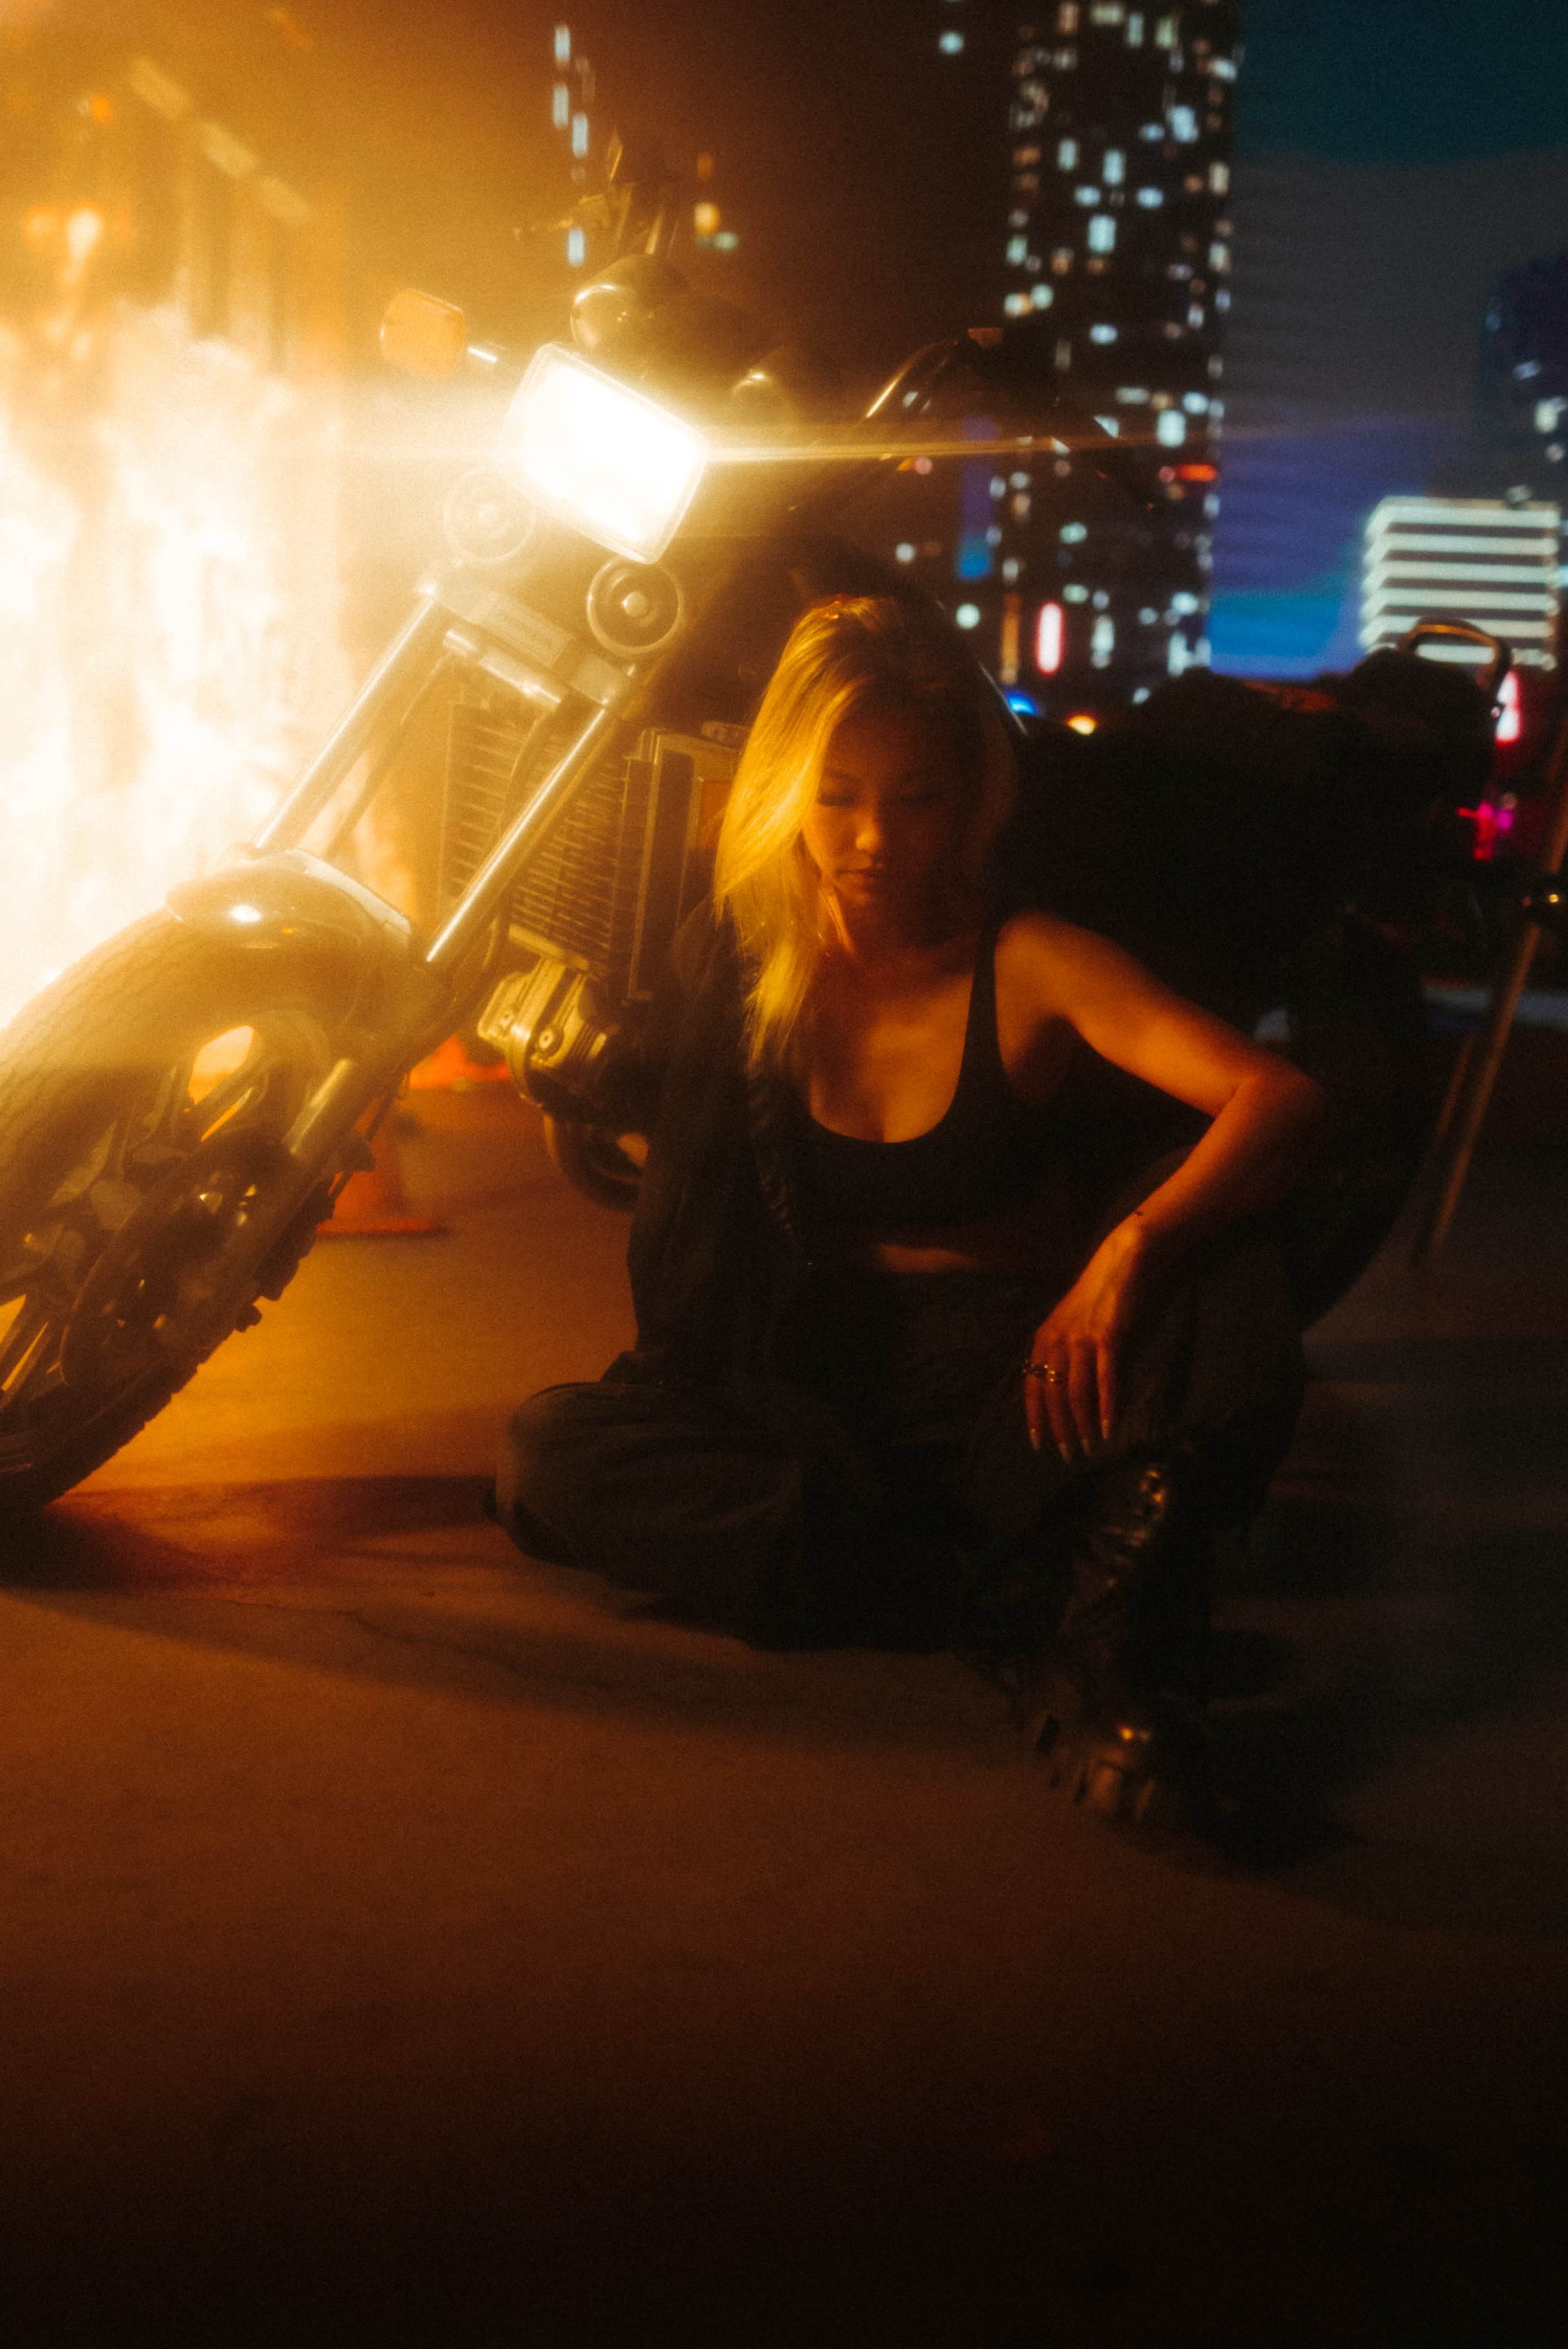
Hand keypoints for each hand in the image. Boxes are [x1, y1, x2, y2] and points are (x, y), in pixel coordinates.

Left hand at [1023, 1217, 1150, 1463]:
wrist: (1119, 1265)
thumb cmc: (1094, 1297)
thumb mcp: (1067, 1323)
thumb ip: (1060, 1353)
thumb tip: (1059, 1390)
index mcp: (1043, 1338)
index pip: (1031, 1385)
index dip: (1034, 1417)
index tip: (1037, 1443)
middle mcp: (1056, 1340)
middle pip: (1052, 1394)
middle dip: (1059, 1428)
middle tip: (1067, 1454)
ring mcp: (1081, 1339)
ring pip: (1075, 1392)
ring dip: (1082, 1424)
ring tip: (1088, 1446)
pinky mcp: (1107, 1338)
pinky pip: (1104, 1380)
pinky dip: (1106, 1407)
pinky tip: (1109, 1426)